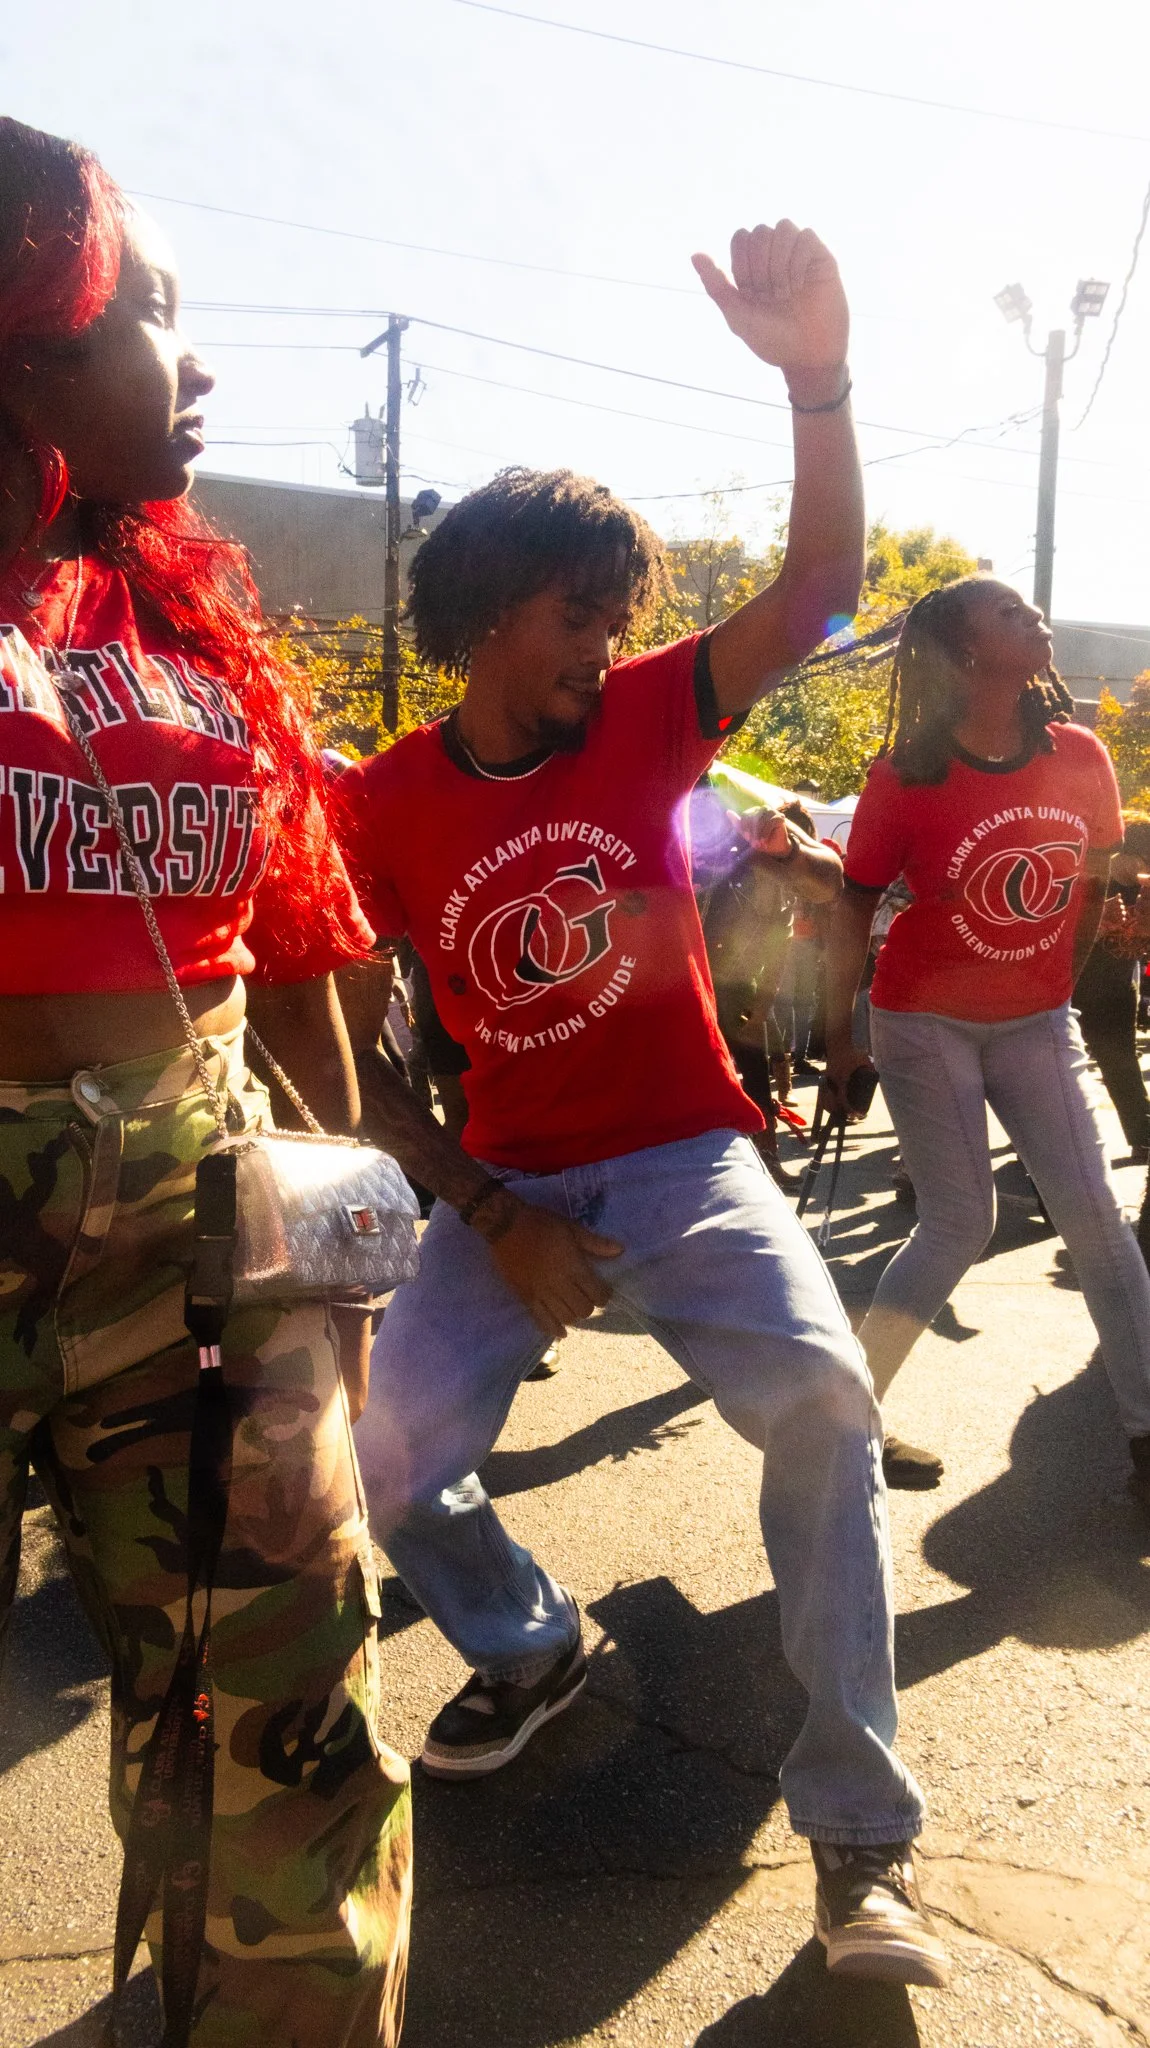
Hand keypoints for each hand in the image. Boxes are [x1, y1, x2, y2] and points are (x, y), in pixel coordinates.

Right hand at [481, 1197, 623, 1337]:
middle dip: (590, 1306)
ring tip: (574, 1308)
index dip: (604, 1295)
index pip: (597, 1293)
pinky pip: (541, 1320)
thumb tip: (620, 1250)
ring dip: (574, 1316)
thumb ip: (595, 1243)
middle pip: (583, 1309)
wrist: (505, 1225)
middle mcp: (559, 1283)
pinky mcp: (526, 1297)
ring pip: (565, 1318)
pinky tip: (561, 1332)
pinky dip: (553, 1329)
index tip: (604, 1290)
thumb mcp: (571, 1228)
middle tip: (588, 1298)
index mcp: (572, 1266)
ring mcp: (541, 1292)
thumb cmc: (541, 1224)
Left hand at [693, 220, 848, 376]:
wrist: (807, 357)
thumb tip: (694, 254)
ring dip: (778, 263)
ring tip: (785, 293)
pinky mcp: (821, 258)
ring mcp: (798, 255)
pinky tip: (799, 286)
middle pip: (759, 232)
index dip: (742, 263)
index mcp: (754, 267)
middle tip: (769, 297)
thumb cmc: (773, 339)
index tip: (751, 294)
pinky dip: (797, 261)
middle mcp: (775, 257)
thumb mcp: (738, 316)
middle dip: (760, 267)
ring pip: (782, 227)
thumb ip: (716, 286)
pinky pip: (805, 236)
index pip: (740, 237)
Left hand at [741, 808, 791, 858]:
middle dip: (752, 832)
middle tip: (753, 844)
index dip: (745, 827)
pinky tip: (764, 840)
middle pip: (754, 818)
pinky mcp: (780, 817)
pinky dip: (766, 833)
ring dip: (759, 833)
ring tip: (759, 843)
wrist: (775, 847)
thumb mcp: (747, 833)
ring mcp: (773, 812)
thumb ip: (738, 823)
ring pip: (762, 820)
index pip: (745, 816)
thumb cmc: (760, 839)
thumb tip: (728, 812)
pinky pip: (770, 823)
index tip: (746, 838)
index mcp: (755, 811)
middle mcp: (764, 809)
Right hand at [821, 1044, 874, 1123]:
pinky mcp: (825, 1078)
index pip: (844, 1100)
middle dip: (842, 1113)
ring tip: (843, 1114)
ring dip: (834, 1109)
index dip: (850, 1110)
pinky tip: (832, 1107)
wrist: (837, 1044)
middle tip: (853, 1117)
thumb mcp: (865, 1060)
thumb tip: (877, 1078)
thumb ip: (871, 1068)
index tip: (858, 1115)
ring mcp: (828, 1080)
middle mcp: (833, 1082)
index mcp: (842, 1080)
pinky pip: (825, 1094)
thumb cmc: (852, 1051)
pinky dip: (827, 1102)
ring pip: (827, 1100)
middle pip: (834, 1104)